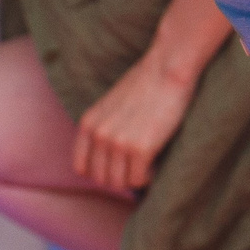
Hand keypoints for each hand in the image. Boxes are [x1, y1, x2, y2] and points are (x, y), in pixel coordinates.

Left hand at [72, 55, 198, 196]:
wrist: (168, 67)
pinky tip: (154, 165)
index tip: (117, 168)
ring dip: (133, 179)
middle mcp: (98, 134)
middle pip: (101, 179)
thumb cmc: (146, 84)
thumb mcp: (111, 105)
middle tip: (135, 168)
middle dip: (119, 178)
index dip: (100, 172)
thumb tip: (109, 158)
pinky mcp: (140, 148)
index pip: (82, 168)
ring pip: (119, 183)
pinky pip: (138, 180)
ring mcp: (118, 143)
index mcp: (88, 123)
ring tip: (146, 166)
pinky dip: (147, 178)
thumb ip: (104, 127)